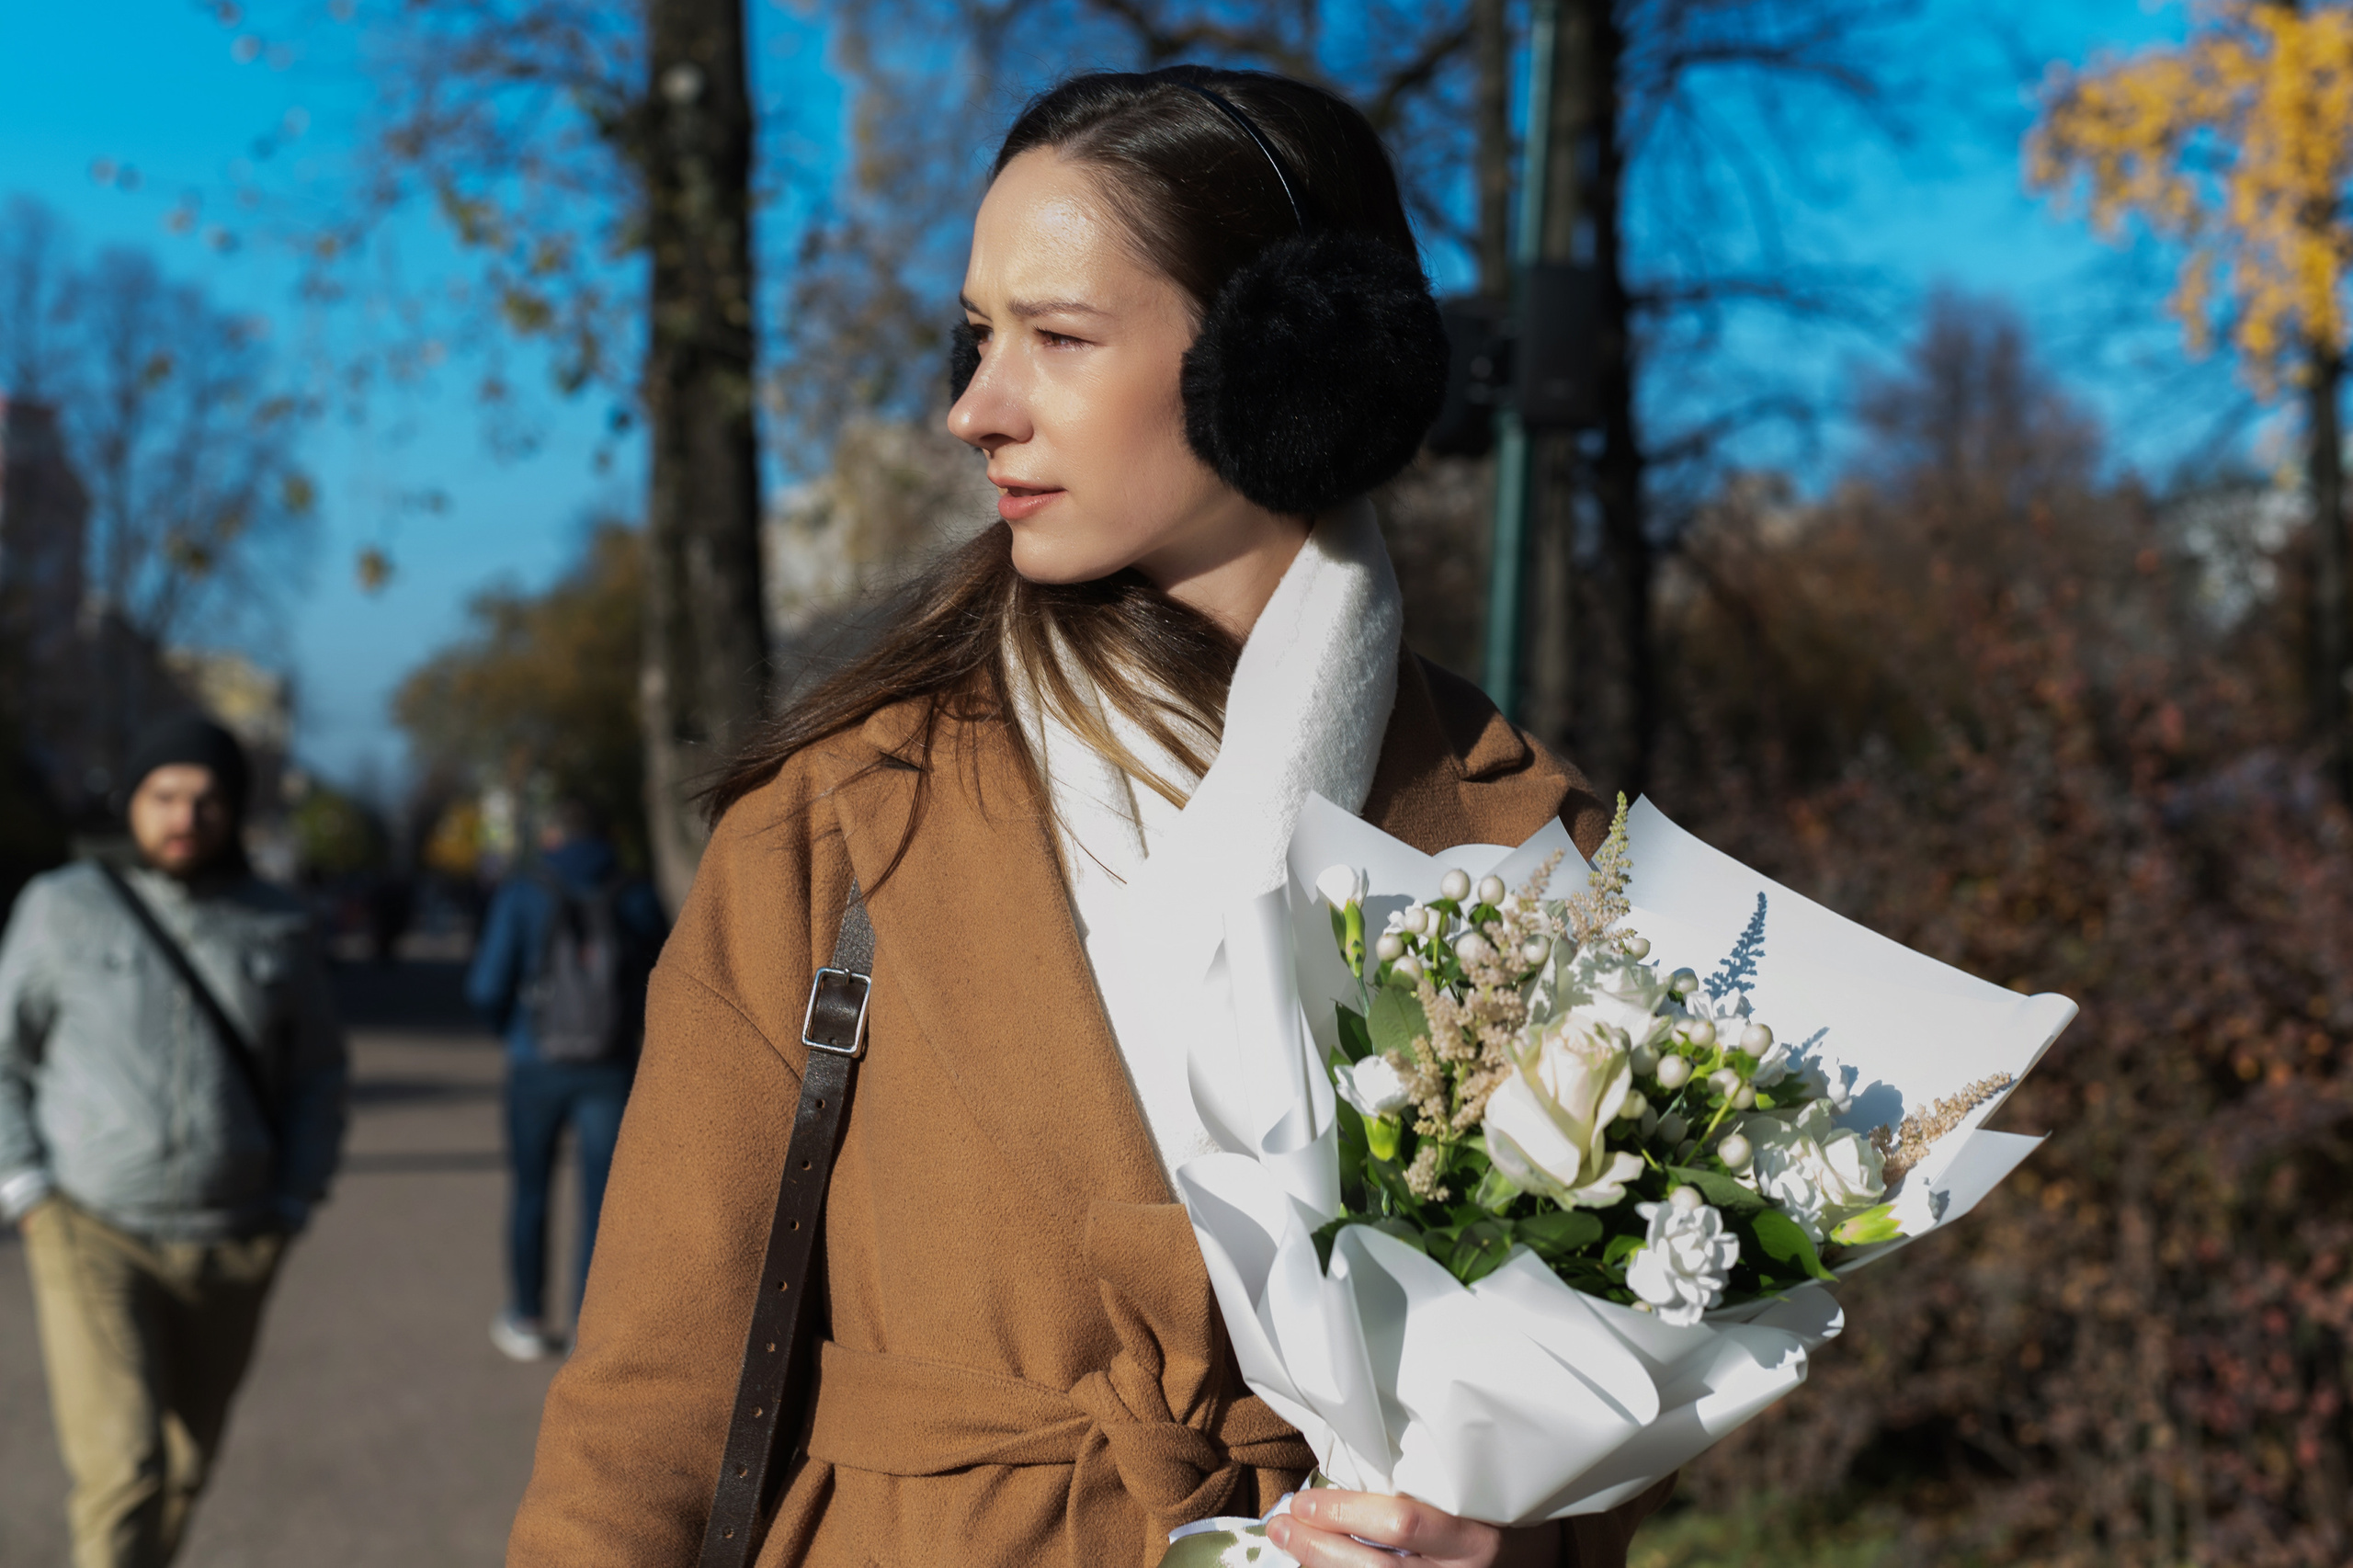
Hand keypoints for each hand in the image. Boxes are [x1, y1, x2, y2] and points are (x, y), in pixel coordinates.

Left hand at [1267, 1489, 1559, 1566]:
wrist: (1536, 1560)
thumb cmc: (1499, 1511)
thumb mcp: (1474, 1489)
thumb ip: (1426, 1480)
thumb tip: (1349, 1462)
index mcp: (1475, 1537)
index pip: (1403, 1525)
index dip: (1346, 1514)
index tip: (1304, 1499)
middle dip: (1318, 1548)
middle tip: (1281, 1523)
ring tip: (1286, 1541)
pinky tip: (1314, 1566)